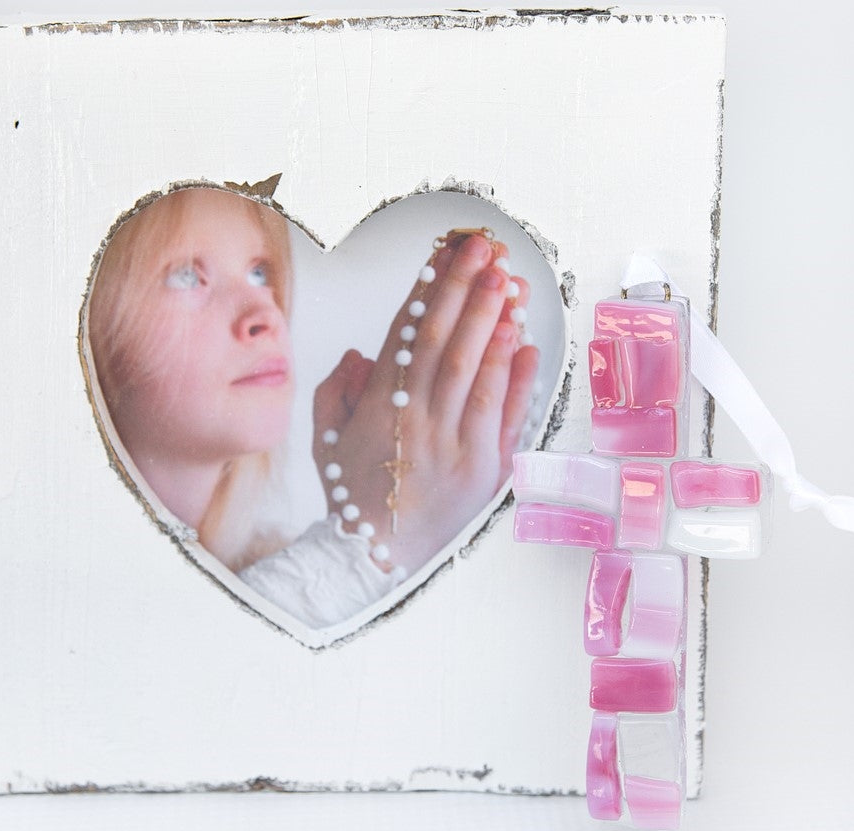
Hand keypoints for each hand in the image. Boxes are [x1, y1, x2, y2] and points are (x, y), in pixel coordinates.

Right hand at [313, 232, 539, 573]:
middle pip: (446, 343)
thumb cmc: (353, 495)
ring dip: (493, 324)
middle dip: (467, 291)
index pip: (408, 334)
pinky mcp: (485, 470)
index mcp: (379, 406)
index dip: (430, 290)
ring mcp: (455, 444)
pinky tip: (526, 344)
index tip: (446, 254)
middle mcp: (418, 420)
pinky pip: (504, 417)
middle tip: (486, 251)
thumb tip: (360, 354)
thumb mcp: (327, 439)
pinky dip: (517, 380)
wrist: (374, 556)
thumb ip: (336, 390)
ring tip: (509, 283)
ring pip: (477, 373)